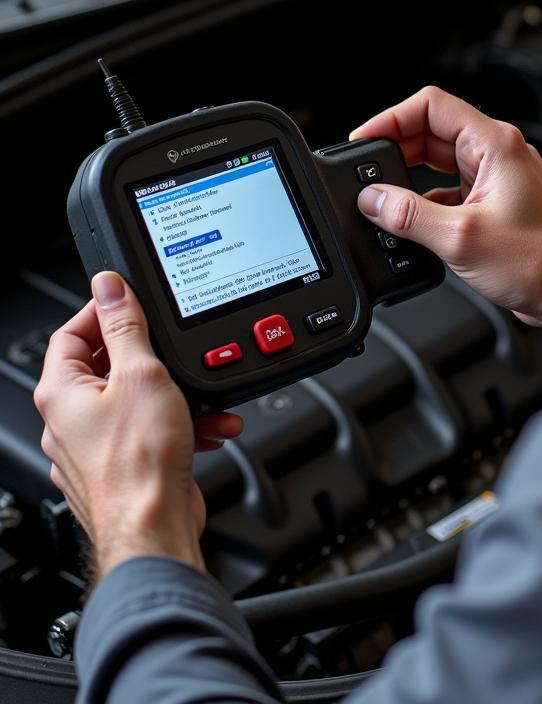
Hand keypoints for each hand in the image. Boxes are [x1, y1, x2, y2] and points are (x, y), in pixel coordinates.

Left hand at [35, 272, 243, 579]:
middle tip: (178, 352)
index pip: (72, 333)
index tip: (134, 302)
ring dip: (178, 396)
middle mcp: (69, 420)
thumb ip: (127, 327)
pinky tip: (208, 428)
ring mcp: (94, 448)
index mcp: (60, 392)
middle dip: (156, 360)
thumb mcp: (142, 374)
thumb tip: (109, 287)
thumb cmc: (139, 463)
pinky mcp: (123, 468)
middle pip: (109, 366)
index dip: (105, 311)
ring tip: (204, 399)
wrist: (155, 527)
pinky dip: (182, 425)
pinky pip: (151, 432)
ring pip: (138, 402)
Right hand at [352, 86, 541, 337]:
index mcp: (495, 144)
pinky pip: (450, 190)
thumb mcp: (460, 237)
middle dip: (396, 151)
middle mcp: (498, 154)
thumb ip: (409, 215)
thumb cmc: (541, 262)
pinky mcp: (495, 204)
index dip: (391, 119)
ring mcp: (498, 178)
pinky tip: (411, 223)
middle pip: (432, 133)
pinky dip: (426, 202)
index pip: (431, 107)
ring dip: (410, 179)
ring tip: (385, 201)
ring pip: (439, 164)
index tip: (365, 140)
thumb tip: (372, 200)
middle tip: (368, 175)